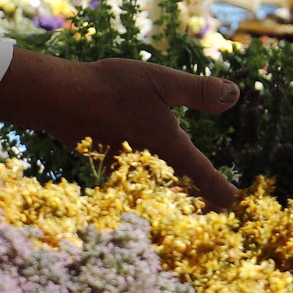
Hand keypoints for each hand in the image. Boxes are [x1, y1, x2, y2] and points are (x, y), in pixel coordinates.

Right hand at [0, 49, 240, 207]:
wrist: (57, 98)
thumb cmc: (111, 87)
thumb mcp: (161, 81)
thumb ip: (198, 91)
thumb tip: (236, 95)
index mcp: (167, 144)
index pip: (202, 173)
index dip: (221, 189)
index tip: (235, 204)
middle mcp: (147, 164)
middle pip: (178, 192)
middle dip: (196, 203)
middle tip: (216, 211)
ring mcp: (123, 168)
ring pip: (153, 189)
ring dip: (170, 197)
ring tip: (184, 201)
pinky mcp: (102, 162)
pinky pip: (130, 180)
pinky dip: (143, 183)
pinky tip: (142, 174)